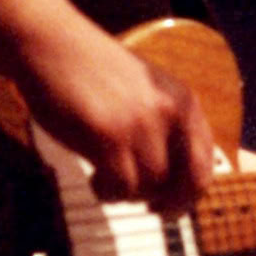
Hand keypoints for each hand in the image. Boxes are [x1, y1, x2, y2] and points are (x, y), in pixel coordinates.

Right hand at [13, 24, 214, 213]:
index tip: (172, 203)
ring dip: (128, 194)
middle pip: (189, 181)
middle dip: (172, 203)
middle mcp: (169, 112)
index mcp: (182, 99)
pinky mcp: (109, 137)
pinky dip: (108, 192)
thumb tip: (171, 175)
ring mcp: (140, 125)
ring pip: (151, 188)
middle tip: (152, 210)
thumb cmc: (88, 69)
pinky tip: (94, 179)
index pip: (205, 161)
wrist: (50, 44)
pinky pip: (121, 187)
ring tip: (106, 181)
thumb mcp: (142, 89)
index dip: (191, 191)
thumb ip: (162, 122)